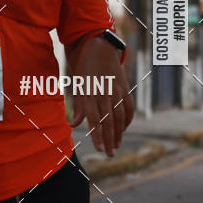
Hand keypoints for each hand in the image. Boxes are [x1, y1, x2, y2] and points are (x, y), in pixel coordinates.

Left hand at [66, 37, 132, 156]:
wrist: (101, 48)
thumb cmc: (85, 68)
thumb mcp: (78, 86)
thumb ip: (78, 107)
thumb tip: (73, 125)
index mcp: (90, 93)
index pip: (95, 119)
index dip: (97, 136)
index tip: (100, 150)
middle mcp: (105, 93)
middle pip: (109, 121)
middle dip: (109, 139)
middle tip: (110, 154)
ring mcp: (117, 91)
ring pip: (120, 116)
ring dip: (119, 133)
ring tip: (116, 145)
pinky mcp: (125, 88)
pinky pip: (129, 108)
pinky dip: (128, 120)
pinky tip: (123, 129)